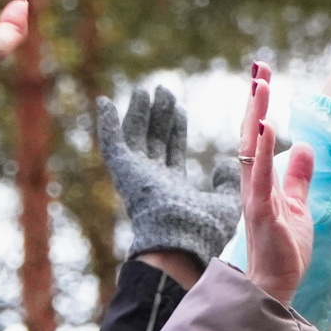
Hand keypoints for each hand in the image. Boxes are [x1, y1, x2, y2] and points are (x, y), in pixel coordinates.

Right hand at [96, 84, 240, 269]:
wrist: (182, 240)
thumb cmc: (205, 229)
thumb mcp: (225, 201)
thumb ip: (225, 180)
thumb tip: (226, 162)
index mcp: (172, 189)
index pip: (171, 151)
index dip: (174, 128)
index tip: (179, 108)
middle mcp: (151, 181)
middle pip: (153, 140)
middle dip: (158, 115)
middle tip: (164, 90)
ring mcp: (136, 176)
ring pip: (134, 137)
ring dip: (138, 114)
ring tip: (145, 91)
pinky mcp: (124, 172)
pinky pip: (111, 144)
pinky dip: (106, 124)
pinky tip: (104, 103)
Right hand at [237, 63, 313, 305]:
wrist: (276, 286)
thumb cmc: (284, 250)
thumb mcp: (299, 205)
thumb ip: (299, 177)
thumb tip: (306, 146)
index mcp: (261, 182)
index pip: (258, 137)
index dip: (260, 107)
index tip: (263, 78)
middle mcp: (253, 185)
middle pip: (251, 134)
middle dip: (255, 101)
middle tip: (259, 69)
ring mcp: (256, 197)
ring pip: (252, 149)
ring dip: (257, 116)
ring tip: (261, 86)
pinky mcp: (263, 211)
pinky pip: (261, 176)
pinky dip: (263, 150)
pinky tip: (267, 127)